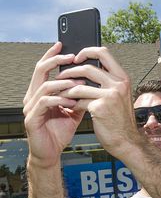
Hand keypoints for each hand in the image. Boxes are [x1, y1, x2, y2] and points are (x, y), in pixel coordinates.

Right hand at [23, 42, 84, 167]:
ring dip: (63, 83)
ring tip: (78, 83)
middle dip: (56, 61)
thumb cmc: (60, 131)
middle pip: (40, 71)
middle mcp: (32, 97)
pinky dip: (59, 99)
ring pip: (44, 86)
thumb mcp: (73, 110)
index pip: (44, 68)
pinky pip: (45, 103)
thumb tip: (93, 82)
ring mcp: (30, 108)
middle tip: (71, 57)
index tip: (64, 45)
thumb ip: (79, 96)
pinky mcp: (31, 119)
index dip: (52, 56)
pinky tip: (72, 100)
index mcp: (40, 92)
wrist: (52, 152)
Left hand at [56, 46, 138, 158]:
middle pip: (87, 67)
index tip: (76, 58)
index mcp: (123, 78)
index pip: (103, 53)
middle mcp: (118, 84)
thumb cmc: (120, 120)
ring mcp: (110, 96)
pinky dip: (72, 104)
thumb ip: (107, 82)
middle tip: (61, 76)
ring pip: (79, 85)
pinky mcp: (100, 108)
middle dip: (69, 72)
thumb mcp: (119, 96)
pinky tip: (72, 108)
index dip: (87, 51)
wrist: (126, 141)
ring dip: (66, 90)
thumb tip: (87, 70)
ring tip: (62, 94)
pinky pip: (79, 101)